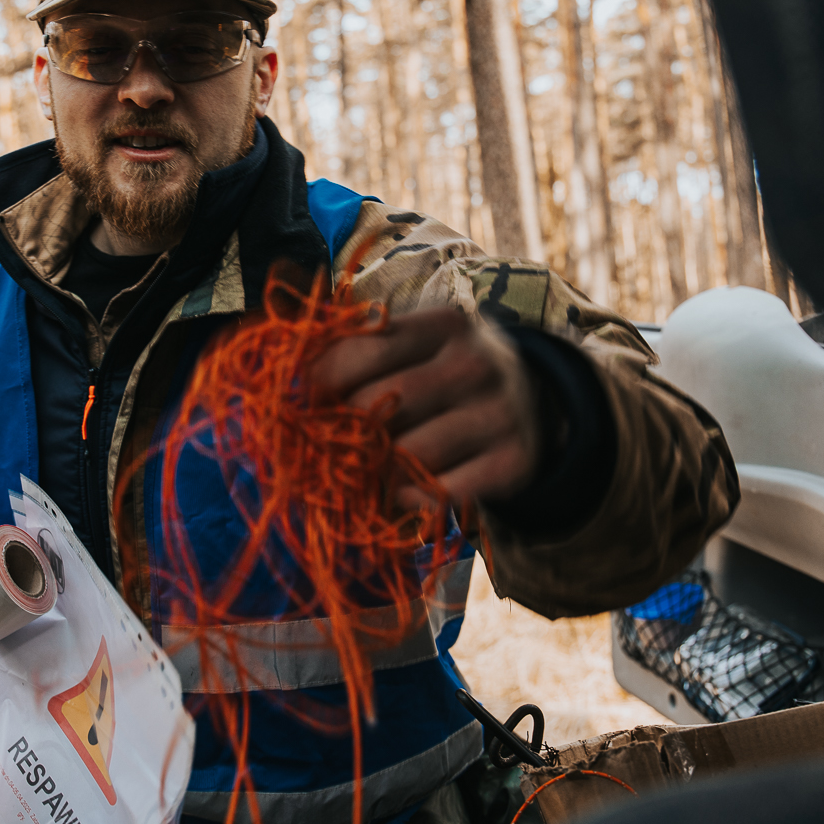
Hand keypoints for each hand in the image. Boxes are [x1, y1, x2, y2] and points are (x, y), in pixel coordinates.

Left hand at [311, 307, 540, 510]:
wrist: (536, 402)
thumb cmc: (448, 372)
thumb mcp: (417, 344)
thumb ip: (360, 351)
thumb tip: (287, 383)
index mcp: (444, 324)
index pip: (360, 352)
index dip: (321, 382)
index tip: (311, 399)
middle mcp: (475, 364)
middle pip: (377, 406)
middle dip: (346, 430)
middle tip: (336, 441)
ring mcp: (498, 413)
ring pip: (406, 454)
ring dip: (378, 470)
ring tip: (372, 467)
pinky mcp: (513, 462)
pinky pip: (440, 493)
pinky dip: (412, 499)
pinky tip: (408, 488)